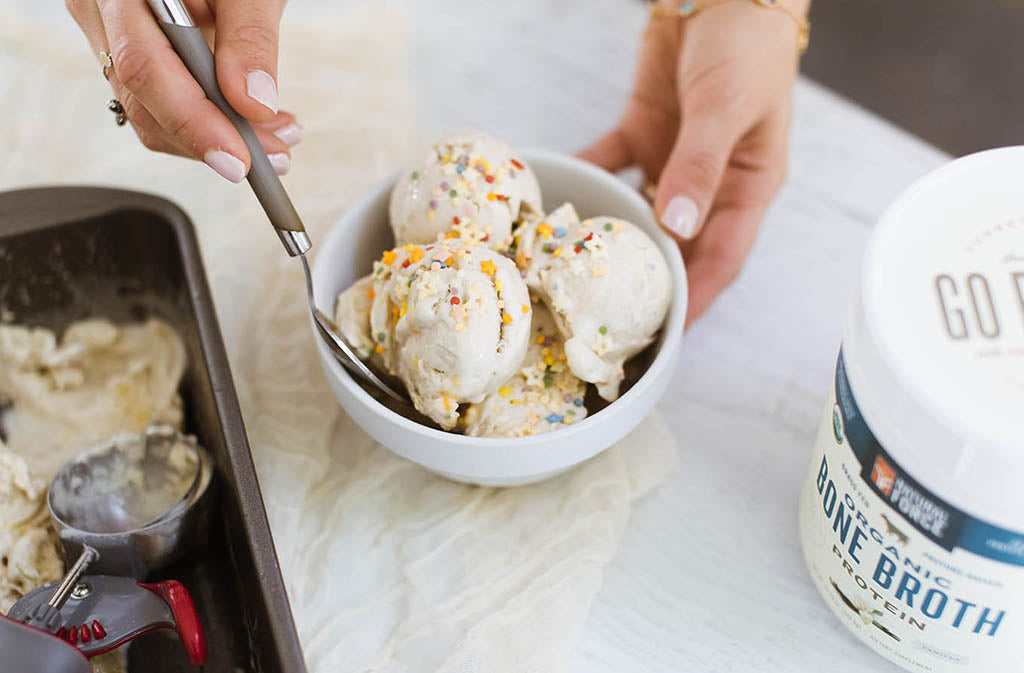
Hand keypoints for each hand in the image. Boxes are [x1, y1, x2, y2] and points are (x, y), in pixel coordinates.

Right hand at [67, 0, 301, 181]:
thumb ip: (250, 37)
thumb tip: (254, 103)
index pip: (142, 67)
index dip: (192, 122)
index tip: (238, 158)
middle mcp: (100, 10)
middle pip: (145, 101)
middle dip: (215, 140)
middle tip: (276, 155)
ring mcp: (109, 34)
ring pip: (152, 112)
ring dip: (218, 136)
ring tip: (277, 136)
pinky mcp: (129, 52)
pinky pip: (161, 101)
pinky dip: (210, 121)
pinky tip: (255, 123)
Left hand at [581, 0, 806, 325]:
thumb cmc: (746, 44)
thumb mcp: (727, 108)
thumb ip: (699, 166)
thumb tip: (675, 226)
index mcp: (747, 186)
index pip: (721, 258)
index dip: (695, 298)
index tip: (666, 333)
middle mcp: (709, 183)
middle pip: (677, 247)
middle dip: (647, 283)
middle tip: (608, 317)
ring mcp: (673, 161)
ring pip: (640, 213)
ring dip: (612, 239)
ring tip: (576, 273)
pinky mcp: (642, 134)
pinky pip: (611, 167)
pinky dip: (588, 181)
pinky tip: (559, 204)